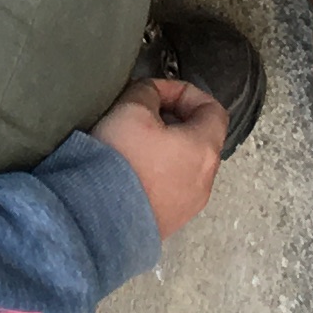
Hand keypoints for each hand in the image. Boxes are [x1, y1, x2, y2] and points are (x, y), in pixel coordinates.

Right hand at [95, 77, 228, 241]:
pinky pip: (170, 188)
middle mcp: (205, 180)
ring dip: (162, 149)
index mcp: (204, 149)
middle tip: (140, 114)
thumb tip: (151, 95)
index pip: (212, 109)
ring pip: (183, 164)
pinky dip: (155, 174)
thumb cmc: (121, 163)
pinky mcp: (170, 221)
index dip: (184, 92)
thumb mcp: (130, 108)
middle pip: (199, 138)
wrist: (100, 218)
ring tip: (131, 144)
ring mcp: (189, 205)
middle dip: (171, 120)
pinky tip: (128, 171)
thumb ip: (148, 91)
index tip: (156, 91)